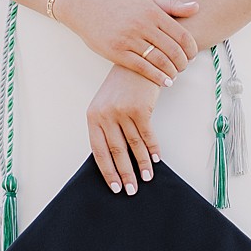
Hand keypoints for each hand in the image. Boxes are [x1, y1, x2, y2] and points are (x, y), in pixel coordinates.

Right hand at [56, 0, 199, 85]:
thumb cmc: (120, 4)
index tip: (193, 55)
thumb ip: (172, 6)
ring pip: (159, 60)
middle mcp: (142, 25)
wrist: (87, 7)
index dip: (191, 48)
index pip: (181, 35)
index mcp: (152, 12)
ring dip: (172, 71)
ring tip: (175, 75)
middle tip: (185, 67)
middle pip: (172, 50)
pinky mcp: (116, 52)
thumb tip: (197, 7)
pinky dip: (157, 77)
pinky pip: (142, 68)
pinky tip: (165, 81)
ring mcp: (128, 39)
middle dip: (183, 62)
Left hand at [88, 64, 163, 193]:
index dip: (107, 170)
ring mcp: (122, 112)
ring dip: (142, 164)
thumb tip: (116, 157)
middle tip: (131, 190)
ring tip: (147, 178)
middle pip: (116, 151)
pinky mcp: (139, 109)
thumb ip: (108, 127)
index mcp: (93, 116)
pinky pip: (147, 135)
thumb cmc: (124, 85)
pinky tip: (157, 159)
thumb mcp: (108, 104)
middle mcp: (105, 115)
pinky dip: (153, 148)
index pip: (98, 150)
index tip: (115, 186)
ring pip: (133, 145)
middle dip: (125, 173)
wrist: (141, 60)